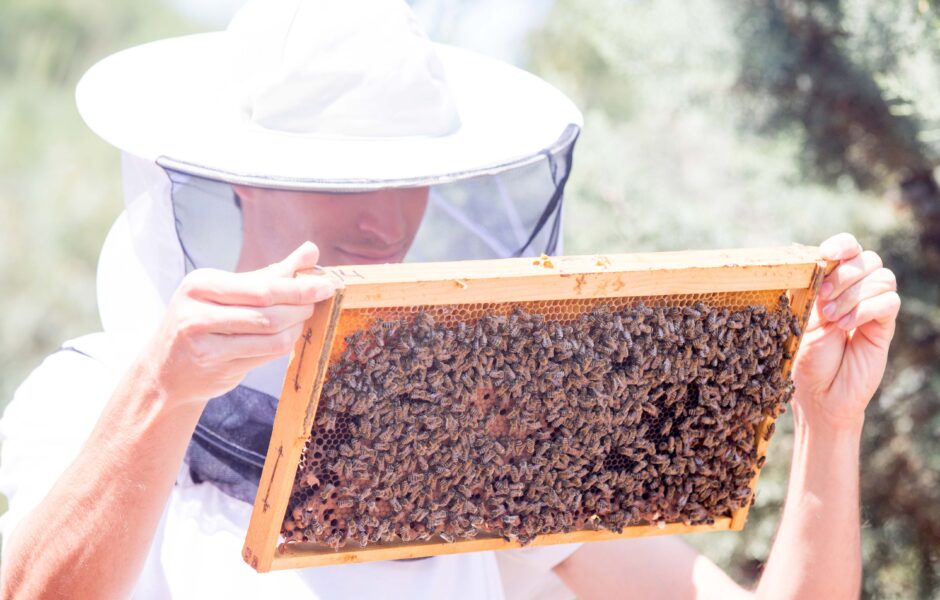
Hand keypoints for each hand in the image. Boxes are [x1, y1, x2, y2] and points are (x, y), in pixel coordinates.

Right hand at [141, 242, 337, 405]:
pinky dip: (283, 346)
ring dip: (296, 328)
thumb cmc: (204, 322)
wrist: (167, 370)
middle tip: (319, 301)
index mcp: (200, 284)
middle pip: (268, 310)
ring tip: (302, 319)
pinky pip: (265, 355)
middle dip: (301, 306)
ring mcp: (205, 343)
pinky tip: (286, 337)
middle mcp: (197, 312)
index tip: (327, 285)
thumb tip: (311, 251)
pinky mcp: (216, 368)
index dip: (299, 287)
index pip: (262, 286)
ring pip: (271, 335)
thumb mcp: (230, 290)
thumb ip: (272, 272)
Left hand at [791, 233, 899, 430]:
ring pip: (882, 277)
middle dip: (844, 274)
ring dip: (853, 294)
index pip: (847, 248)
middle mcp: (855, 290)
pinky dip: (866, 309)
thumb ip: (813, 289)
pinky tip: (847, 326)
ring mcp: (872, 307)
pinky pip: (889, 301)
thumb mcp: (802, 318)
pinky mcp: (884, 326)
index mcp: (832, 281)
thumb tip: (819, 260)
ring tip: (832, 318)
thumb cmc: (805, 357)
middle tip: (823, 299)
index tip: (827, 254)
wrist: (820, 393)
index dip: (842, 245)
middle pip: (867, 259)